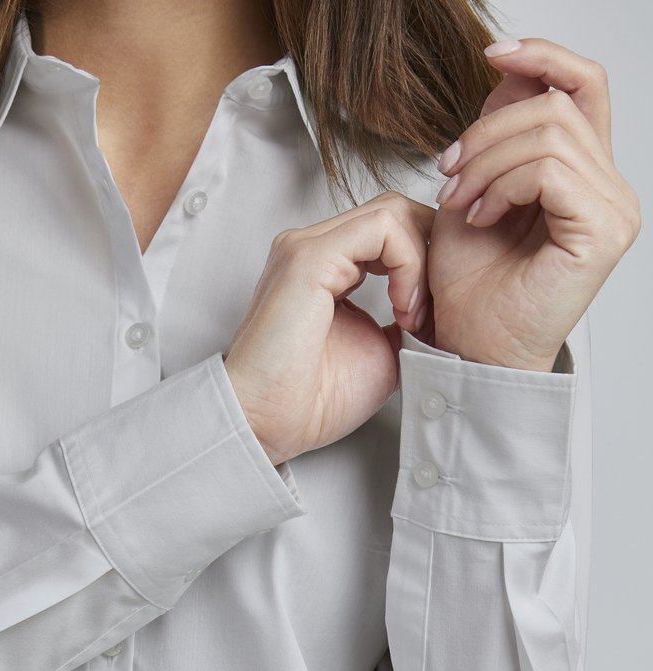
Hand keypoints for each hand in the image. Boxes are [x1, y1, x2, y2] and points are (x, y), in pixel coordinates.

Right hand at [223, 192, 435, 465]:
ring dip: (421, 260)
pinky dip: (408, 262)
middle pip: (395, 211)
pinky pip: (382, 228)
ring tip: (413, 314)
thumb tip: (438, 307)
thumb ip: (405, 318)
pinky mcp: (309, 257)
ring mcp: (308, 247)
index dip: (426, 262)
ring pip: (392, 212)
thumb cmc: (313, 398)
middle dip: (430, 253)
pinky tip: (404, 307)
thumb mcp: (383, 351)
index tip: (429, 319)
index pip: (391, 231)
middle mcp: (315, 248)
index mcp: (328, 267)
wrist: (270, 422)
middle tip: (430, 311)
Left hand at [428, 37, 641, 370]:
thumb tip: (509, 70)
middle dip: (488, 129)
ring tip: (459, 201)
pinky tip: (481, 216)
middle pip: (558, 102)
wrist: (472, 348)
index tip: (492, 55)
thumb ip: (498, 135)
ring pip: (549, 132)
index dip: (542, 57)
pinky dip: (502, 185)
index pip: (583, 86)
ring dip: (486, 161)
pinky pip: (549, 169)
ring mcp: (613, 208)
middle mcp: (608, 187)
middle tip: (448, 171)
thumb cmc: (471, 287)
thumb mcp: (475, 189)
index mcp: (584, 174)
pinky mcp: (602, 230)